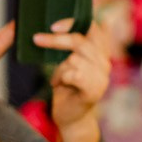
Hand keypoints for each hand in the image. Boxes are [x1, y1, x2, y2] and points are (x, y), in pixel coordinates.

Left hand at [35, 19, 114, 141]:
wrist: (70, 117)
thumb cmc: (67, 87)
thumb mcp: (68, 62)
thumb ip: (70, 46)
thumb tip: (55, 25)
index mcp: (101, 52)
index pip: (93, 28)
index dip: (74, 23)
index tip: (53, 26)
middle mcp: (105, 63)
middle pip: (80, 41)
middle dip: (56, 40)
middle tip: (36, 39)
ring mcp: (102, 78)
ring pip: (74, 59)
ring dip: (59, 69)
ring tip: (58, 79)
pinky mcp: (94, 90)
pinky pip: (73, 74)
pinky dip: (61, 78)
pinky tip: (60, 85)